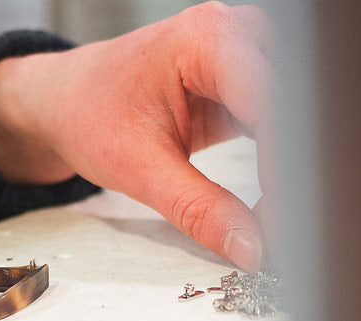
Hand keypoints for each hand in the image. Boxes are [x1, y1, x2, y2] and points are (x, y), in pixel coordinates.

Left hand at [0, 1, 272, 270]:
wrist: (64, 102)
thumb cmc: (88, 115)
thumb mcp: (140, 170)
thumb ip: (199, 209)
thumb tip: (252, 246)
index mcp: (207, 39)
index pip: (273, 103)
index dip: (287, 165)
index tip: (286, 219)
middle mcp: (234, 35)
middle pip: (294, 105)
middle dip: (296, 170)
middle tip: (286, 229)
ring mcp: (243, 54)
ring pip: (295, 116)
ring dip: (291, 169)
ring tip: (276, 217)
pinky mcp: (245, 82)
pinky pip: (281, 124)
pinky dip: (279, 163)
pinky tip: (271, 198)